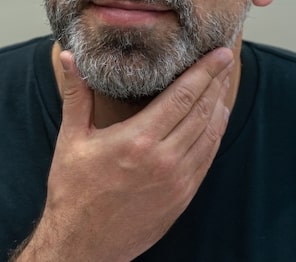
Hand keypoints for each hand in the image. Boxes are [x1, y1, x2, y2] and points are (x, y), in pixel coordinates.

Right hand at [13, 48, 233, 261]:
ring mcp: (177, 180)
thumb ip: (76, 95)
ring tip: (222, 84)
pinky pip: (207, 159)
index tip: (219, 54)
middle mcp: (163, 159)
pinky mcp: (183, 197)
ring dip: (219, 106)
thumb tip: (69, 58)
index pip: (182, 96)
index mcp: (137, 140)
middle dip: (216, 82)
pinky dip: (215, 135)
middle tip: (226, 60)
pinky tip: (216, 121)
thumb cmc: (73, 191)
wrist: (84, 244)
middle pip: (201, 111)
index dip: (204, 72)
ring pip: (209, 135)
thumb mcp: (71, 139)